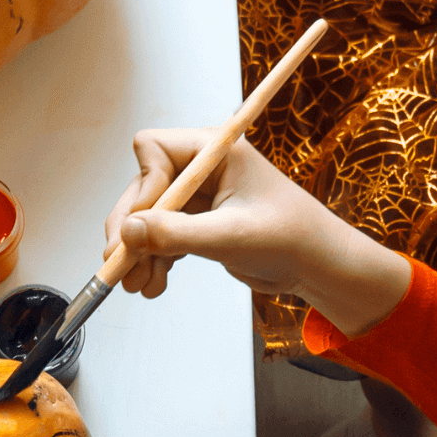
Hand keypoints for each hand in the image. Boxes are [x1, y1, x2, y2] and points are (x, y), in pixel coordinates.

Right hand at [102, 129, 411, 337]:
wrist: (317, 266)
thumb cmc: (291, 238)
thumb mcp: (230, 236)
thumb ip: (177, 233)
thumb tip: (127, 230)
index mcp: (215, 152)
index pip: (154, 150)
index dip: (144, 186)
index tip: (141, 224)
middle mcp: (201, 169)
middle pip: (142, 188)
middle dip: (129, 229)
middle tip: (119, 264)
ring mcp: (198, 198)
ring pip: (145, 218)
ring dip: (137, 252)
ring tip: (140, 286)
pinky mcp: (196, 224)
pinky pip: (159, 238)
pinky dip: (152, 261)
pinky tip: (154, 285)